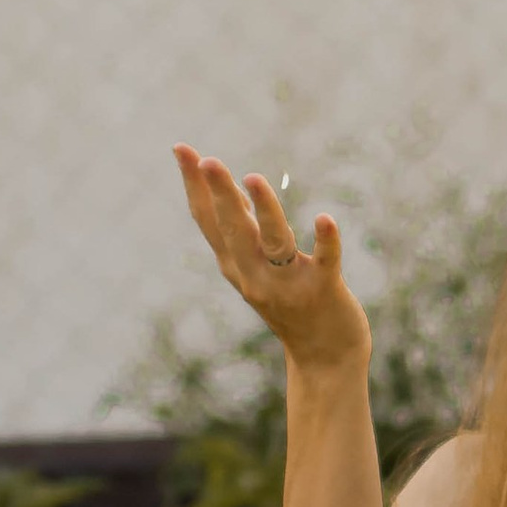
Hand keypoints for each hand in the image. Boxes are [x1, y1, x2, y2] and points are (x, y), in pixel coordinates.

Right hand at [173, 146, 370, 372]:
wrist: (325, 359)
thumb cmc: (291, 306)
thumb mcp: (258, 269)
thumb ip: (245, 233)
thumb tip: (229, 190)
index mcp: (236, 267)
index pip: (208, 221)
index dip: (194, 186)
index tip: (181, 148)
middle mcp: (255, 276)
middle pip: (233, 230)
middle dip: (220, 194)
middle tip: (207, 159)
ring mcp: (289, 284)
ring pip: (273, 242)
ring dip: (263, 211)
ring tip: (253, 178)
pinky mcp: (324, 290)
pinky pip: (325, 261)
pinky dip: (325, 241)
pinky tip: (324, 219)